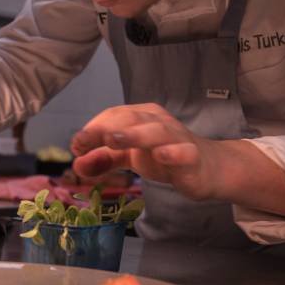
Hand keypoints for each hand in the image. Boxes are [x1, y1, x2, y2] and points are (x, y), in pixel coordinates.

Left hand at [70, 103, 220, 200]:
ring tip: (112, 140)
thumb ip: (104, 160)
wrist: (208, 169)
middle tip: (83, 140)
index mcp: (141, 117)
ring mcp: (177, 138)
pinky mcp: (193, 157)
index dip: (93, 128)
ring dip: (133, 134)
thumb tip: (76, 164)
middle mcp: (158, 122)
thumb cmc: (165, 156)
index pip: (114, 116)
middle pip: (131, 119)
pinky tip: (160, 156)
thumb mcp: (131, 157)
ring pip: (156, 131)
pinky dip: (172, 152)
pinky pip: (184, 152)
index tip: (76, 145)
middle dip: (105, 129)